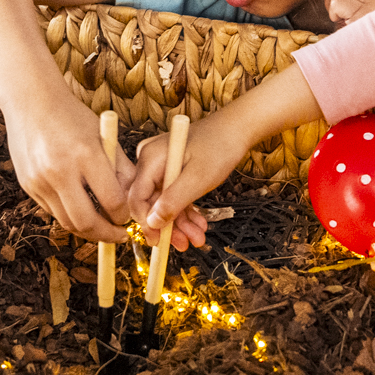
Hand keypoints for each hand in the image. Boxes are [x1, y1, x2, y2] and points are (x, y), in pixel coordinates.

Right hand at [2, 93, 134, 241]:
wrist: (31, 101)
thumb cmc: (72, 117)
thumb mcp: (103, 136)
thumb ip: (121, 168)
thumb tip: (134, 200)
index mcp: (86, 154)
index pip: (111, 201)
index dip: (123, 216)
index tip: (128, 217)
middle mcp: (60, 170)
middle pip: (87, 222)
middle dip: (107, 235)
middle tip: (118, 235)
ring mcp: (40, 180)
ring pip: (67, 222)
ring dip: (87, 230)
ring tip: (101, 227)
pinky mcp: (28, 185)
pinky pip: (52, 211)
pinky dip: (69, 216)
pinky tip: (81, 210)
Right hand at [128, 115, 245, 249]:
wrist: (237, 129)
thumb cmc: (219, 147)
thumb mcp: (197, 179)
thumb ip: (172, 202)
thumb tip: (151, 223)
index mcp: (150, 159)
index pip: (137, 198)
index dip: (146, 223)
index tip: (159, 242)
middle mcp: (150, 161)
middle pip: (150, 202)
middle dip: (168, 226)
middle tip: (184, 244)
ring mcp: (161, 165)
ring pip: (164, 202)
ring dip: (180, 222)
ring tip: (197, 237)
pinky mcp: (172, 169)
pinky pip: (173, 195)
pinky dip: (185, 210)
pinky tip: (198, 224)